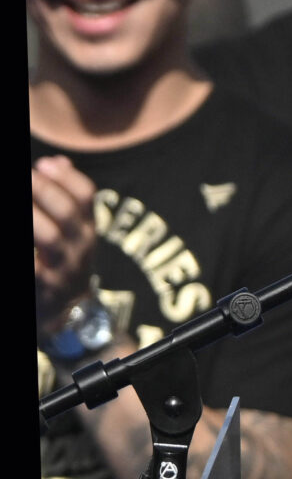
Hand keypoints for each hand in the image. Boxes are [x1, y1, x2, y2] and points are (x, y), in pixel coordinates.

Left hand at [33, 156, 100, 326]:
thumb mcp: (75, 233)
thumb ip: (68, 199)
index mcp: (85, 230)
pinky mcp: (41, 289)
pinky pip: (33, 268)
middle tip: (25, 177)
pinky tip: (20, 238)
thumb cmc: (62, 264)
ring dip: (31, 217)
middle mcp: (78, 248)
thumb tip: (55, 161)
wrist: (67, 317)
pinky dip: (27, 251)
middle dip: (43, 190)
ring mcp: (61, 270)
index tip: (43, 164)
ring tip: (18, 203)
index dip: (66, 177)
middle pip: (67, 214)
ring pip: (49, 238)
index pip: (86, 196)